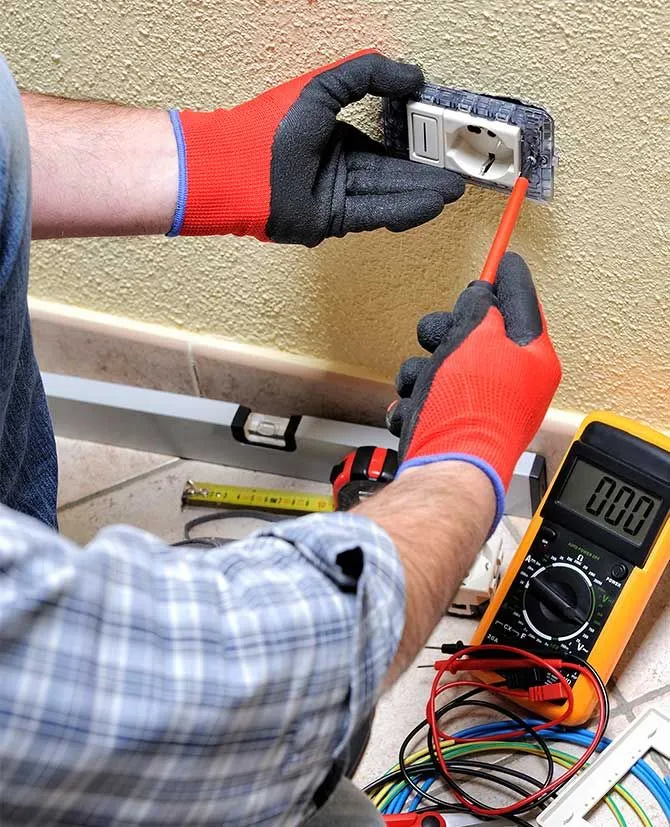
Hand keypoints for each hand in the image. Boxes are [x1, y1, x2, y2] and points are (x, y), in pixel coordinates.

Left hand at [169, 50, 464, 243]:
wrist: (238, 167)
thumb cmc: (271, 126)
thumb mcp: (323, 86)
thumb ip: (368, 74)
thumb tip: (413, 75)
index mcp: (331, 136)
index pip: (377, 145)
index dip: (407, 147)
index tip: (434, 146)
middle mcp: (333, 167)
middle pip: (387, 173)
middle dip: (422, 176)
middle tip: (455, 177)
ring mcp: (332, 196)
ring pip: (384, 193)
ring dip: (418, 194)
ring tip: (451, 192)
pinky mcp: (329, 220)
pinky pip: (372, 212)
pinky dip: (400, 209)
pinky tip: (428, 206)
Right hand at [387, 252, 560, 525]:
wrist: (446, 467)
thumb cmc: (470, 407)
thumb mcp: (478, 338)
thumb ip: (481, 308)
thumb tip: (482, 294)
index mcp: (532, 359)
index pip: (523, 305)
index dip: (507, 280)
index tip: (502, 260)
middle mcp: (512, 383)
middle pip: (477, 334)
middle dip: (447, 332)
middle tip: (437, 336)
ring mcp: (482, 405)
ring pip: (443, 365)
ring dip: (422, 370)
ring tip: (418, 385)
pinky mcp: (452, 424)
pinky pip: (429, 396)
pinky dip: (416, 400)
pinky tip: (413, 409)